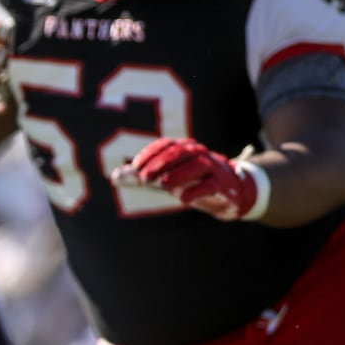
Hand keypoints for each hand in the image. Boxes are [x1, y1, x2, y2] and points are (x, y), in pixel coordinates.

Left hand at [111, 138, 268, 220]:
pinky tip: (182, 200)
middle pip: (181, 151)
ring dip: (179, 174)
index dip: (150, 154)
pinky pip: (212, 184)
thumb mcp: (165, 179)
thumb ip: (141, 178)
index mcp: (184, 149)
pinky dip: (197, 190)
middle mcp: (199, 154)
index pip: (167, 145)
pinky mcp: (223, 185)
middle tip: (144, 177)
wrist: (230, 195)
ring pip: (198, 164)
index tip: (135, 168)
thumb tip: (114, 177)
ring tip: (163, 185)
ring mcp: (213, 168)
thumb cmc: (192, 183)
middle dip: (161, 163)